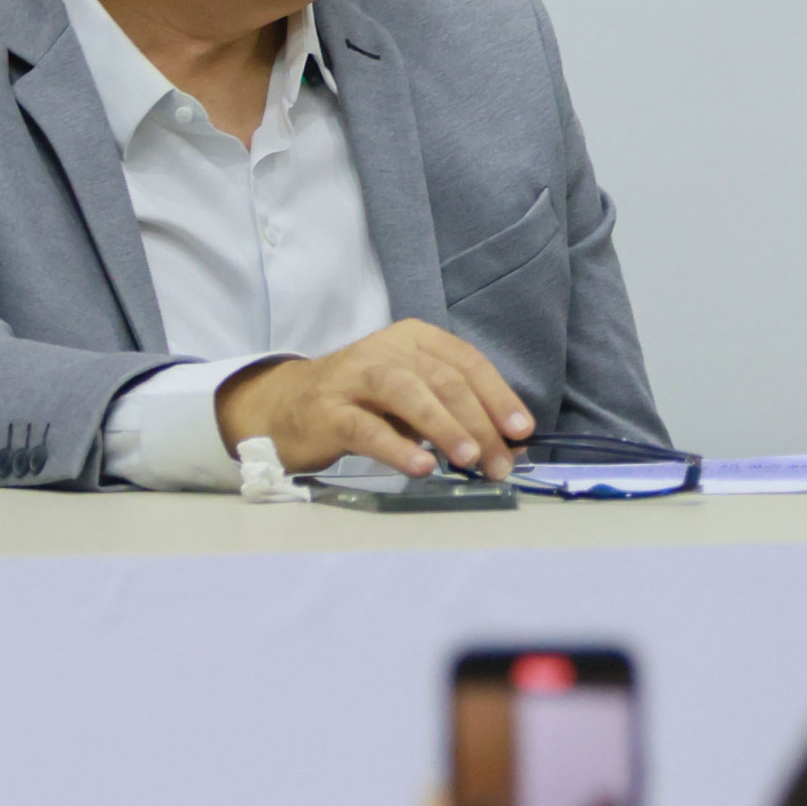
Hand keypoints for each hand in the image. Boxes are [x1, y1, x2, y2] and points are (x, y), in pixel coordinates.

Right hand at [214, 321, 532, 478]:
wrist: (285, 406)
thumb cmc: (362, 403)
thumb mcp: (412, 398)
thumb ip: (454, 413)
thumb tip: (505, 444)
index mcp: (414, 339)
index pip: (466, 362)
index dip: (498, 396)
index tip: (522, 431)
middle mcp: (386, 350)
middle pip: (443, 380)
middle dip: (479, 423)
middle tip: (501, 462)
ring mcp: (353, 378)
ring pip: (407, 393)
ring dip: (444, 426)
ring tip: (470, 457)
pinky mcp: (327, 411)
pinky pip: (367, 428)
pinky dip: (398, 447)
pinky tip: (422, 466)